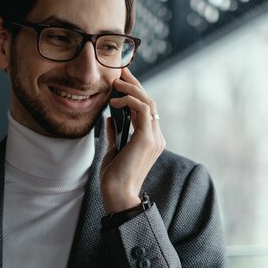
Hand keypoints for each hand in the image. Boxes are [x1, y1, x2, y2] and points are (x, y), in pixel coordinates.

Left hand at [100, 67, 165, 213]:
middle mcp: (156, 137)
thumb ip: (115, 134)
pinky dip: (128, 101)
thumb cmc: (114, 179)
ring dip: (131, 89)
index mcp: (150, 140)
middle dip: (134, 84)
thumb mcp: (113, 151)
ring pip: (148, 102)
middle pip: (149, 101)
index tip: (121, 81)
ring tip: (115, 82)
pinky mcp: (147, 138)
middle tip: (121, 71)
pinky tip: (113, 103)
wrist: (118, 196)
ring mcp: (154, 137)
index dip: (135, 93)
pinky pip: (141, 110)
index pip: (146, 109)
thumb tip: (110, 119)